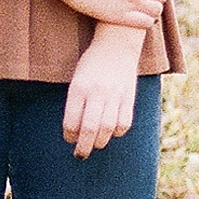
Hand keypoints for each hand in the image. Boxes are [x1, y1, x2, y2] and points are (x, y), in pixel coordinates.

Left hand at [63, 33, 141, 155]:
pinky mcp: (129, 97)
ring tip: (96, 144)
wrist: (117, 44)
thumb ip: (75, 103)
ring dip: (100, 142)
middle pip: (90, 129)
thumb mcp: (76, 79)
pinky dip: (117, 132)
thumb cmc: (91, 64)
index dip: (69, 136)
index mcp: (79, 87)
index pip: (71, 121)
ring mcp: (114, 94)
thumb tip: (76, 132)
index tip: (69, 138)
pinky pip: (124, 123)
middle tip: (80, 154)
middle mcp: (97, 92)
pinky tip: (111, 131)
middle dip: (83, 147)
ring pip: (107, 129)